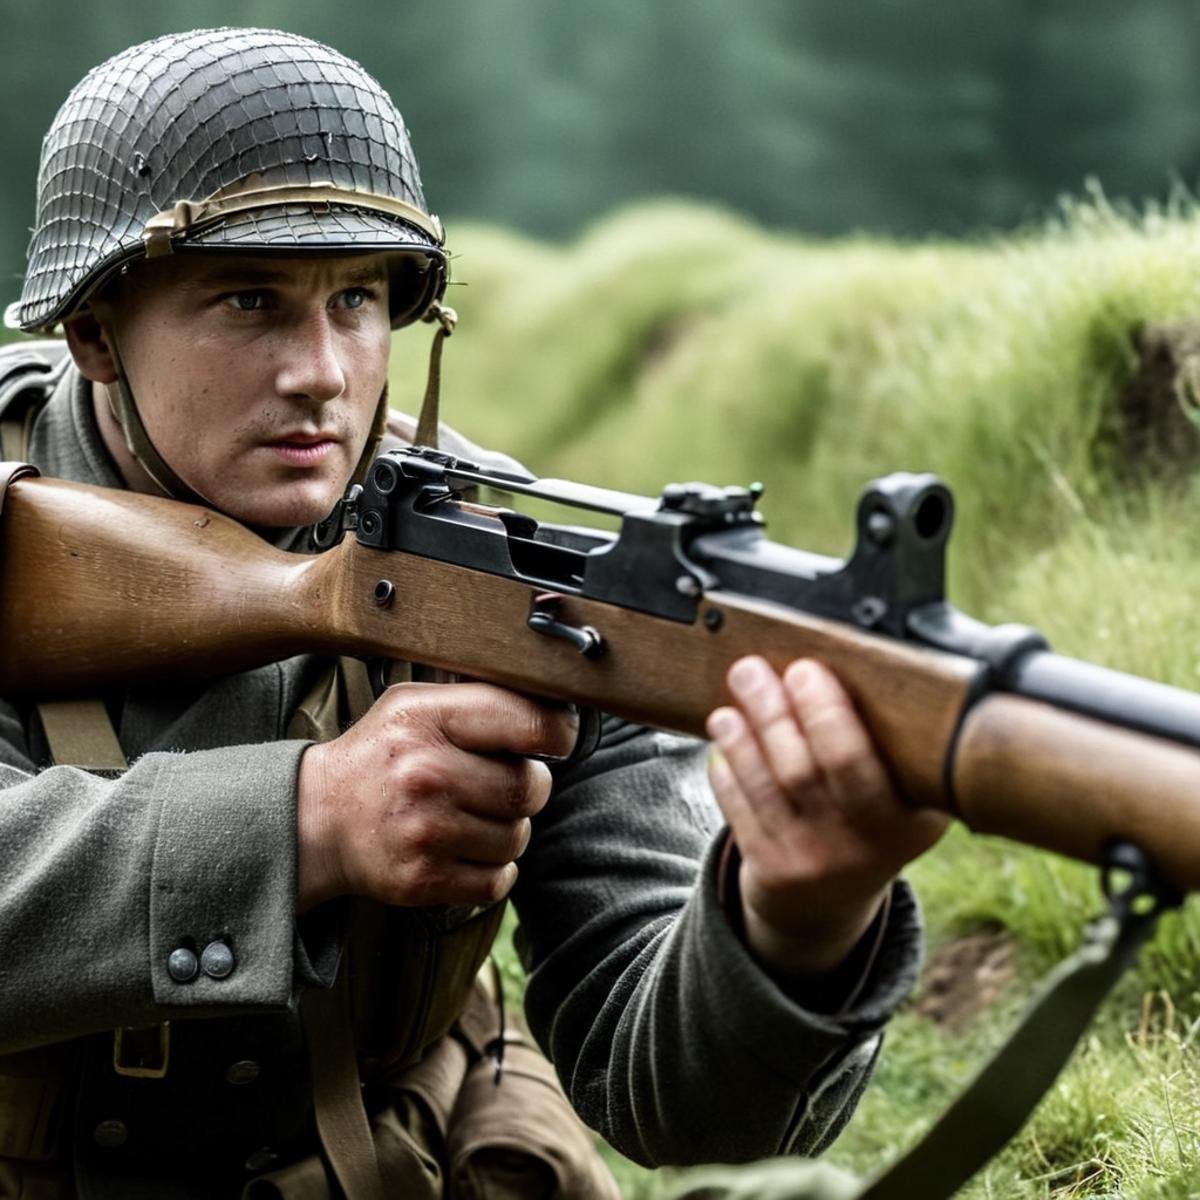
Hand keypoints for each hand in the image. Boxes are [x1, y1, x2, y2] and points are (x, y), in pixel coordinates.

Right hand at [296, 682, 577, 911]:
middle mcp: (425, 773)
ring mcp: (423, 830)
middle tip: (503, 783)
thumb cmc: (384, 755)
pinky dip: (494, 870)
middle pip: (529, 788)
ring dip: (508, 830)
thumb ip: (481, 701)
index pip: (530, 723)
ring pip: (517, 837)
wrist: (318, 819)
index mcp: (428, 718)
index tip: (556, 740)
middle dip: (529, 787)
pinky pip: (497, 880)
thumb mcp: (417, 705)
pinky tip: (468, 850)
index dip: (558, 733)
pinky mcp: (421, 879)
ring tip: (474, 816)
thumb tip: (560, 709)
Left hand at [706, 656, 946, 976]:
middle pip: (804, 771)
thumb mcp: (909, 795)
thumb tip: (861, 656)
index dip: (827, 714)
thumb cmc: (874, 816)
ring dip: (743, 733)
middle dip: (774, 712)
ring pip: (767, 786)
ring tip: (735, 692)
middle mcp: (860, 846)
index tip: (805, 668)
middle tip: (752, 669)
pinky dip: (728, 766)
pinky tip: (725, 732)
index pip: (858, 762)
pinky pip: (740, 809)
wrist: (835, 898)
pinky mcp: (770, 870)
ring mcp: (812, 861)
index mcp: (906, 820)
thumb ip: (898, 743)